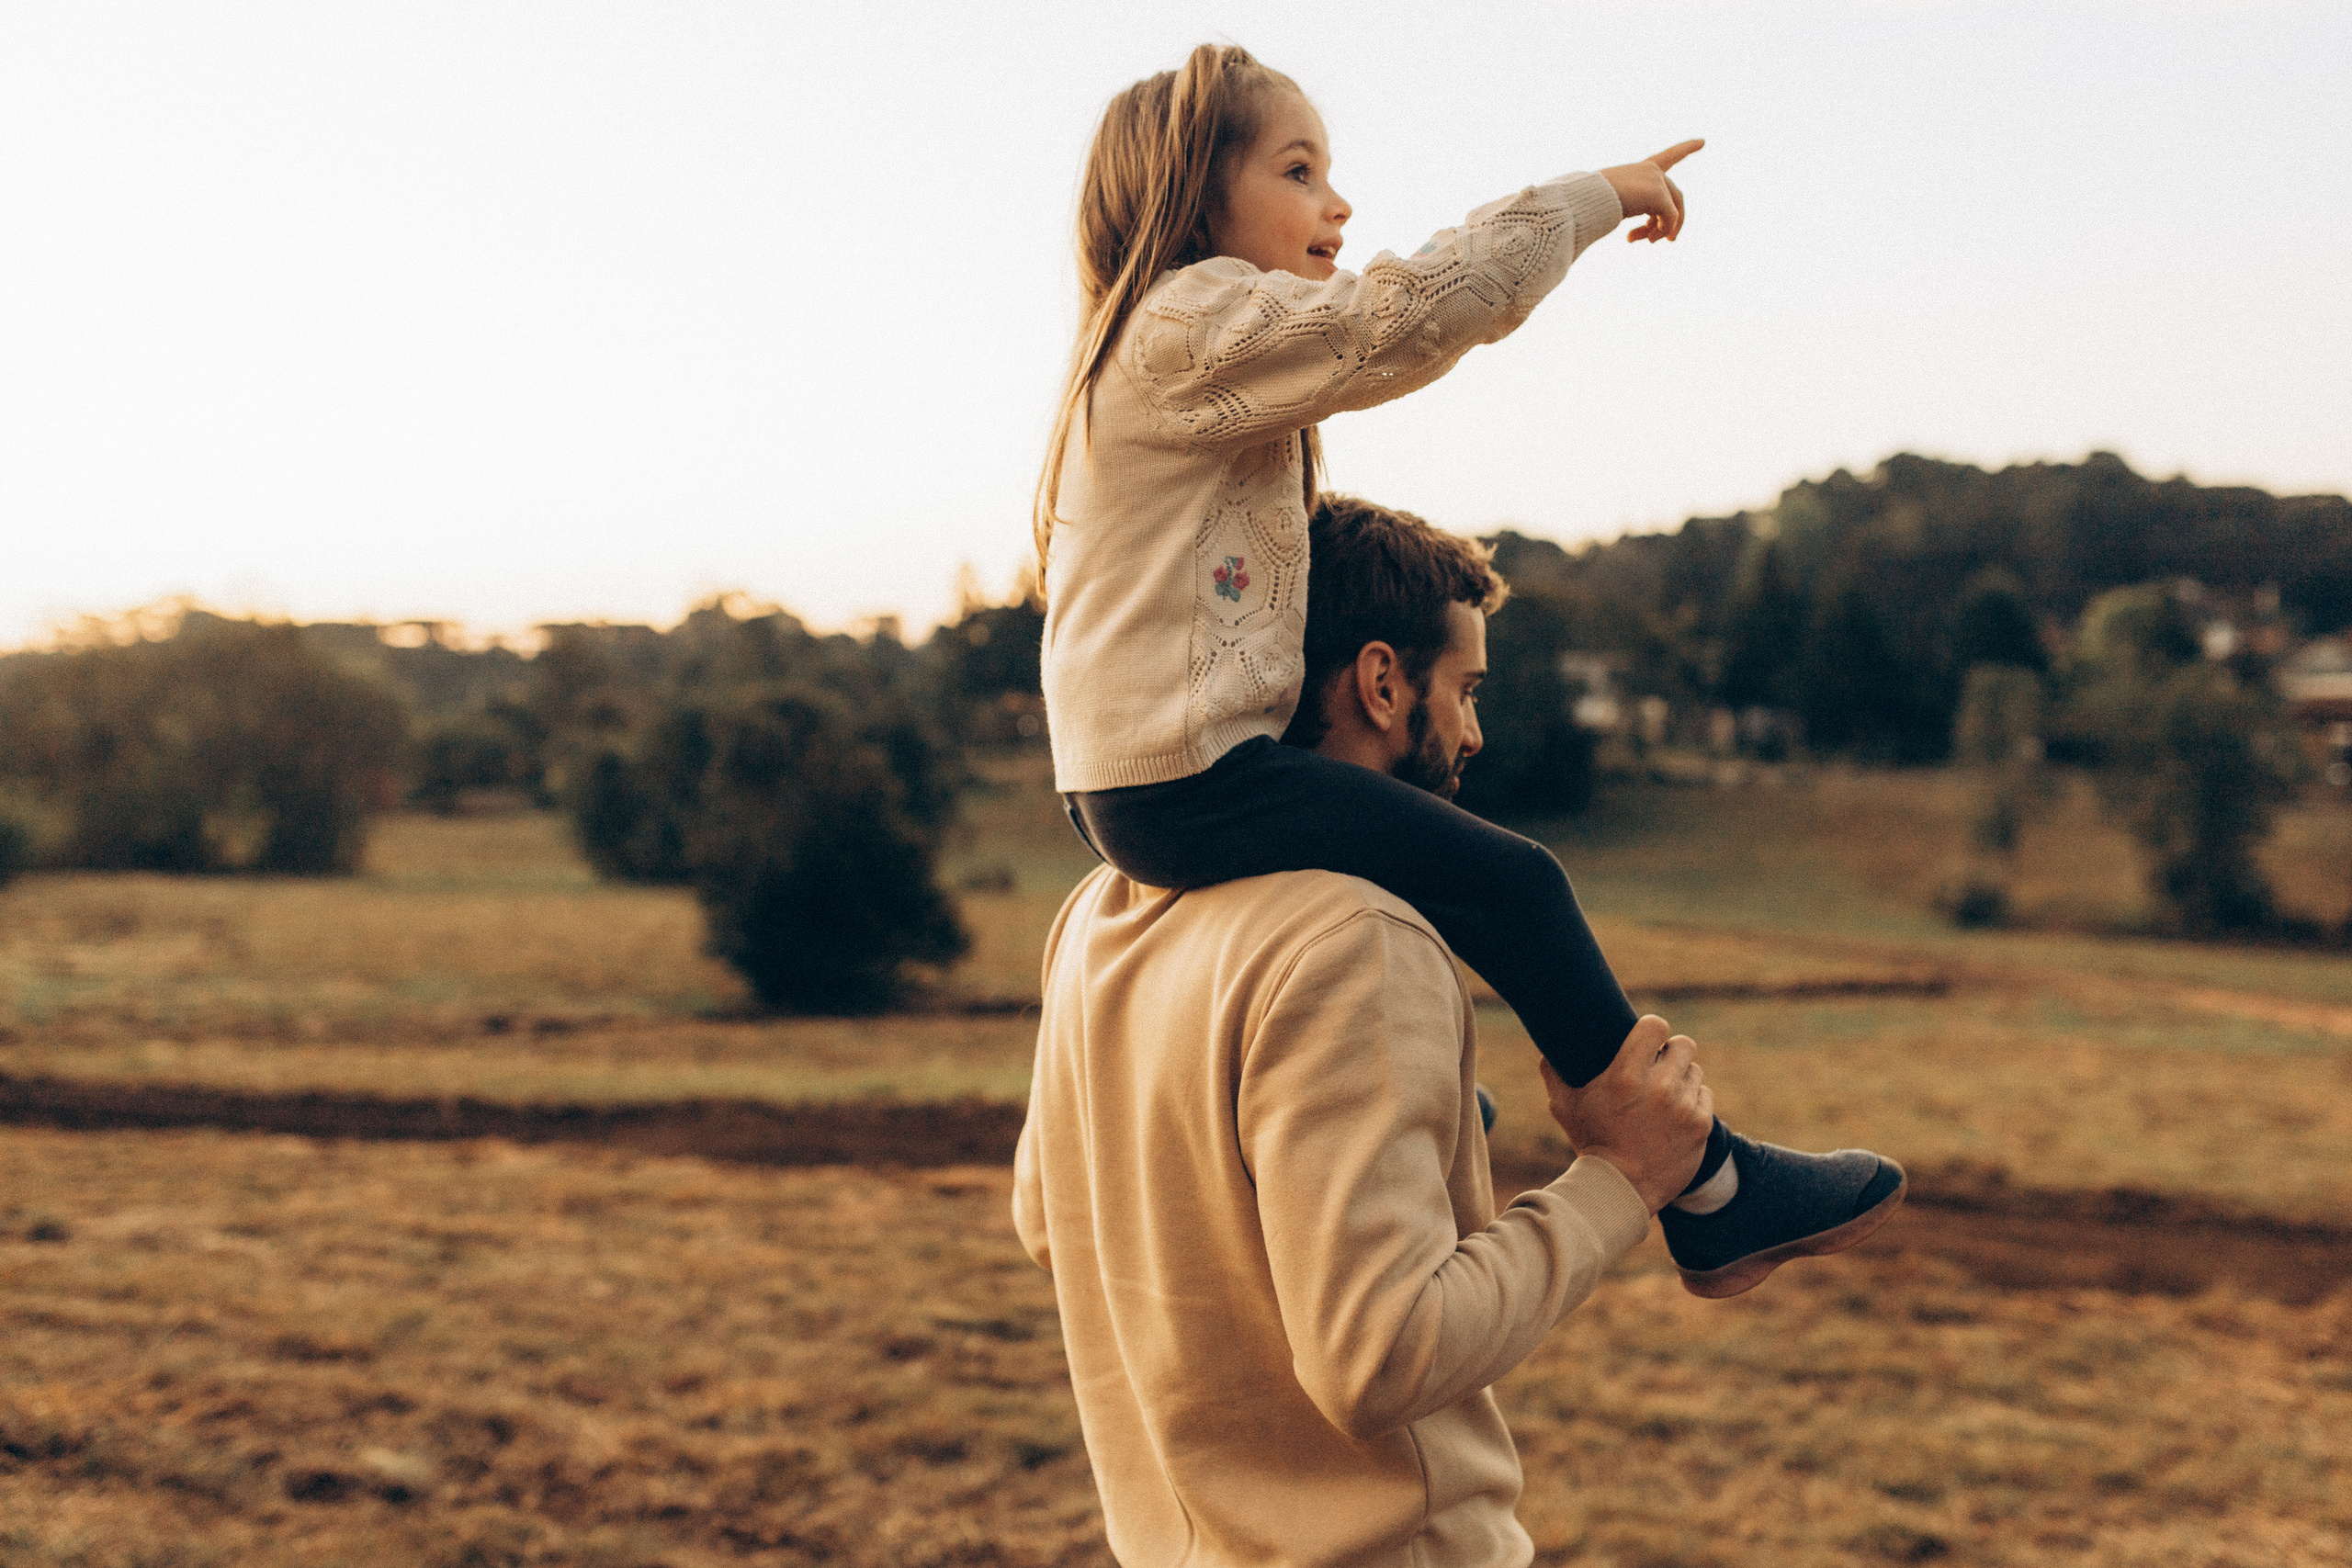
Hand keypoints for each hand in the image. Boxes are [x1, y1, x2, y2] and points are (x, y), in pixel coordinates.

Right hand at [1542, 1015, 1713, 1211]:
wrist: (1621, 1189)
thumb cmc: (1591, 1143)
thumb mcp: (1564, 1106)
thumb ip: (1554, 1070)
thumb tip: (1550, 1046)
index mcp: (1625, 1076)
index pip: (1656, 1026)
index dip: (1652, 1030)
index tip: (1647, 1040)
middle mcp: (1659, 1087)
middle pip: (1684, 1044)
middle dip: (1671, 1052)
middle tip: (1659, 1066)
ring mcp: (1683, 1107)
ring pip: (1695, 1071)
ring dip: (1682, 1078)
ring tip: (1665, 1094)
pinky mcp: (1700, 1126)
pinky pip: (1704, 1095)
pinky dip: (1693, 1101)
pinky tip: (1676, 1114)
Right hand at [1600, 139, 1702, 242]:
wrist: (1585, 199)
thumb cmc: (1590, 203)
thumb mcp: (1613, 202)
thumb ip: (1630, 211)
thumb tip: (1636, 231)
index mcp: (1640, 169)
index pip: (1668, 156)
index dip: (1686, 148)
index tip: (1702, 142)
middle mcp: (1651, 171)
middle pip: (1675, 197)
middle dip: (1672, 221)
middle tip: (1669, 241)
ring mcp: (1656, 181)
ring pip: (1673, 210)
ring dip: (1662, 230)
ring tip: (1648, 242)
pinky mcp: (1658, 195)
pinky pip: (1669, 219)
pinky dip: (1661, 232)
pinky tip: (1646, 240)